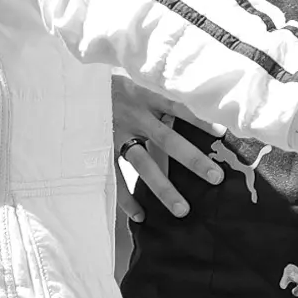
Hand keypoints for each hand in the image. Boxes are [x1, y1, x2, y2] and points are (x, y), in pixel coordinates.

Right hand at [112, 74, 222, 221]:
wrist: (74, 87)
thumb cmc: (112, 86)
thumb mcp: (136, 82)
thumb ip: (158, 96)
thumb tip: (193, 106)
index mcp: (147, 98)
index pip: (179, 109)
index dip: (200, 120)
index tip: (223, 133)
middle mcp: (135, 118)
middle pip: (168, 141)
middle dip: (192, 160)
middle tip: (216, 178)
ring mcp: (118, 136)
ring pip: (143, 165)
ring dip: (163, 188)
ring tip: (182, 209)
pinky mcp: (102, 150)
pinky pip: (115, 177)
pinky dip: (127, 198)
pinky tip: (141, 215)